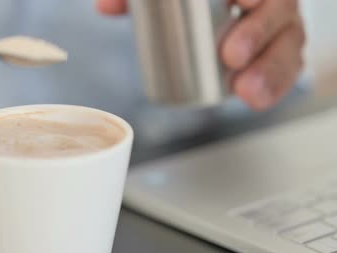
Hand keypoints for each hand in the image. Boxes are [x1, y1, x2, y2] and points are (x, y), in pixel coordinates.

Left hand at [96, 0, 305, 110]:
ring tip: (244, 90)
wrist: (216, 11)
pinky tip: (257, 99)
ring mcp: (279, 26)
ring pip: (290, 43)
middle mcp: (268, 0)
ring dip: (270, 69)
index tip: (237, 1)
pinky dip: (276, 85)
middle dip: (258, 33)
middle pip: (279, 10)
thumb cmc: (189, 3)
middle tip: (230, 55)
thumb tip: (105, 8)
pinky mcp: (281, 53)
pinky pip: (289, 68)